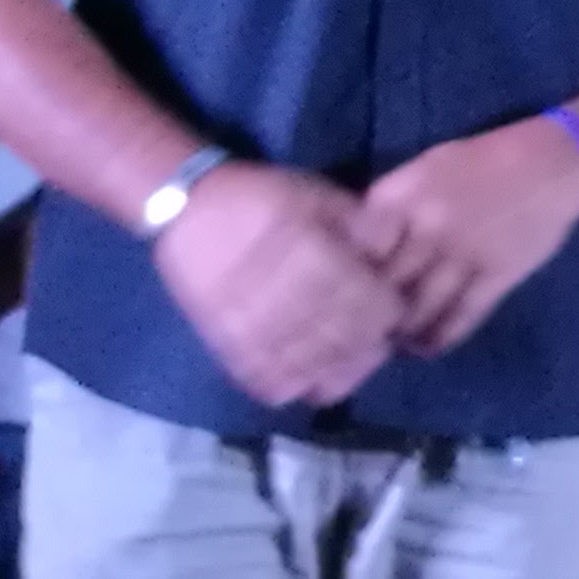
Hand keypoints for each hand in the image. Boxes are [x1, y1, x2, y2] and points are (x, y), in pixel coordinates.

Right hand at [153, 162, 409, 408]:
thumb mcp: (314, 193)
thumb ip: (358, 219)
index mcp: (310, 254)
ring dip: (337, 367)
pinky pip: (269, 381)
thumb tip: (396, 241)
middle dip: (369, 341)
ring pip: (312, 366)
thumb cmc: (258, 199)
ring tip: (345, 356)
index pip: (370, 303)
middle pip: (346, 338)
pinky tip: (308, 374)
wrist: (182, 211)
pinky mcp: (227, 345)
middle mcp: (283, 294)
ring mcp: (252, 325)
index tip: (392, 308)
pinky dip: (295, 385)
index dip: (388, 311)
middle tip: (375, 337)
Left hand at [356, 117, 578, 356]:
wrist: (553, 162)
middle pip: (384, 284)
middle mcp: (426, 226)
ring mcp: (463, 253)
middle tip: (363, 329)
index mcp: (400, 196)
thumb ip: (391, 206)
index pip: (356, 250)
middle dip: (370, 311)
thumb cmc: (482, 162)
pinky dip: (441, 337)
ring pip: (420, 307)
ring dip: (404, 331)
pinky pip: (461, 316)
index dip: (344, 277)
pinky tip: (428, 346)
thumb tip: (358, 247)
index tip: (338, 294)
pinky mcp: (497, 275)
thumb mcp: (424, 170)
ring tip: (395, 342)